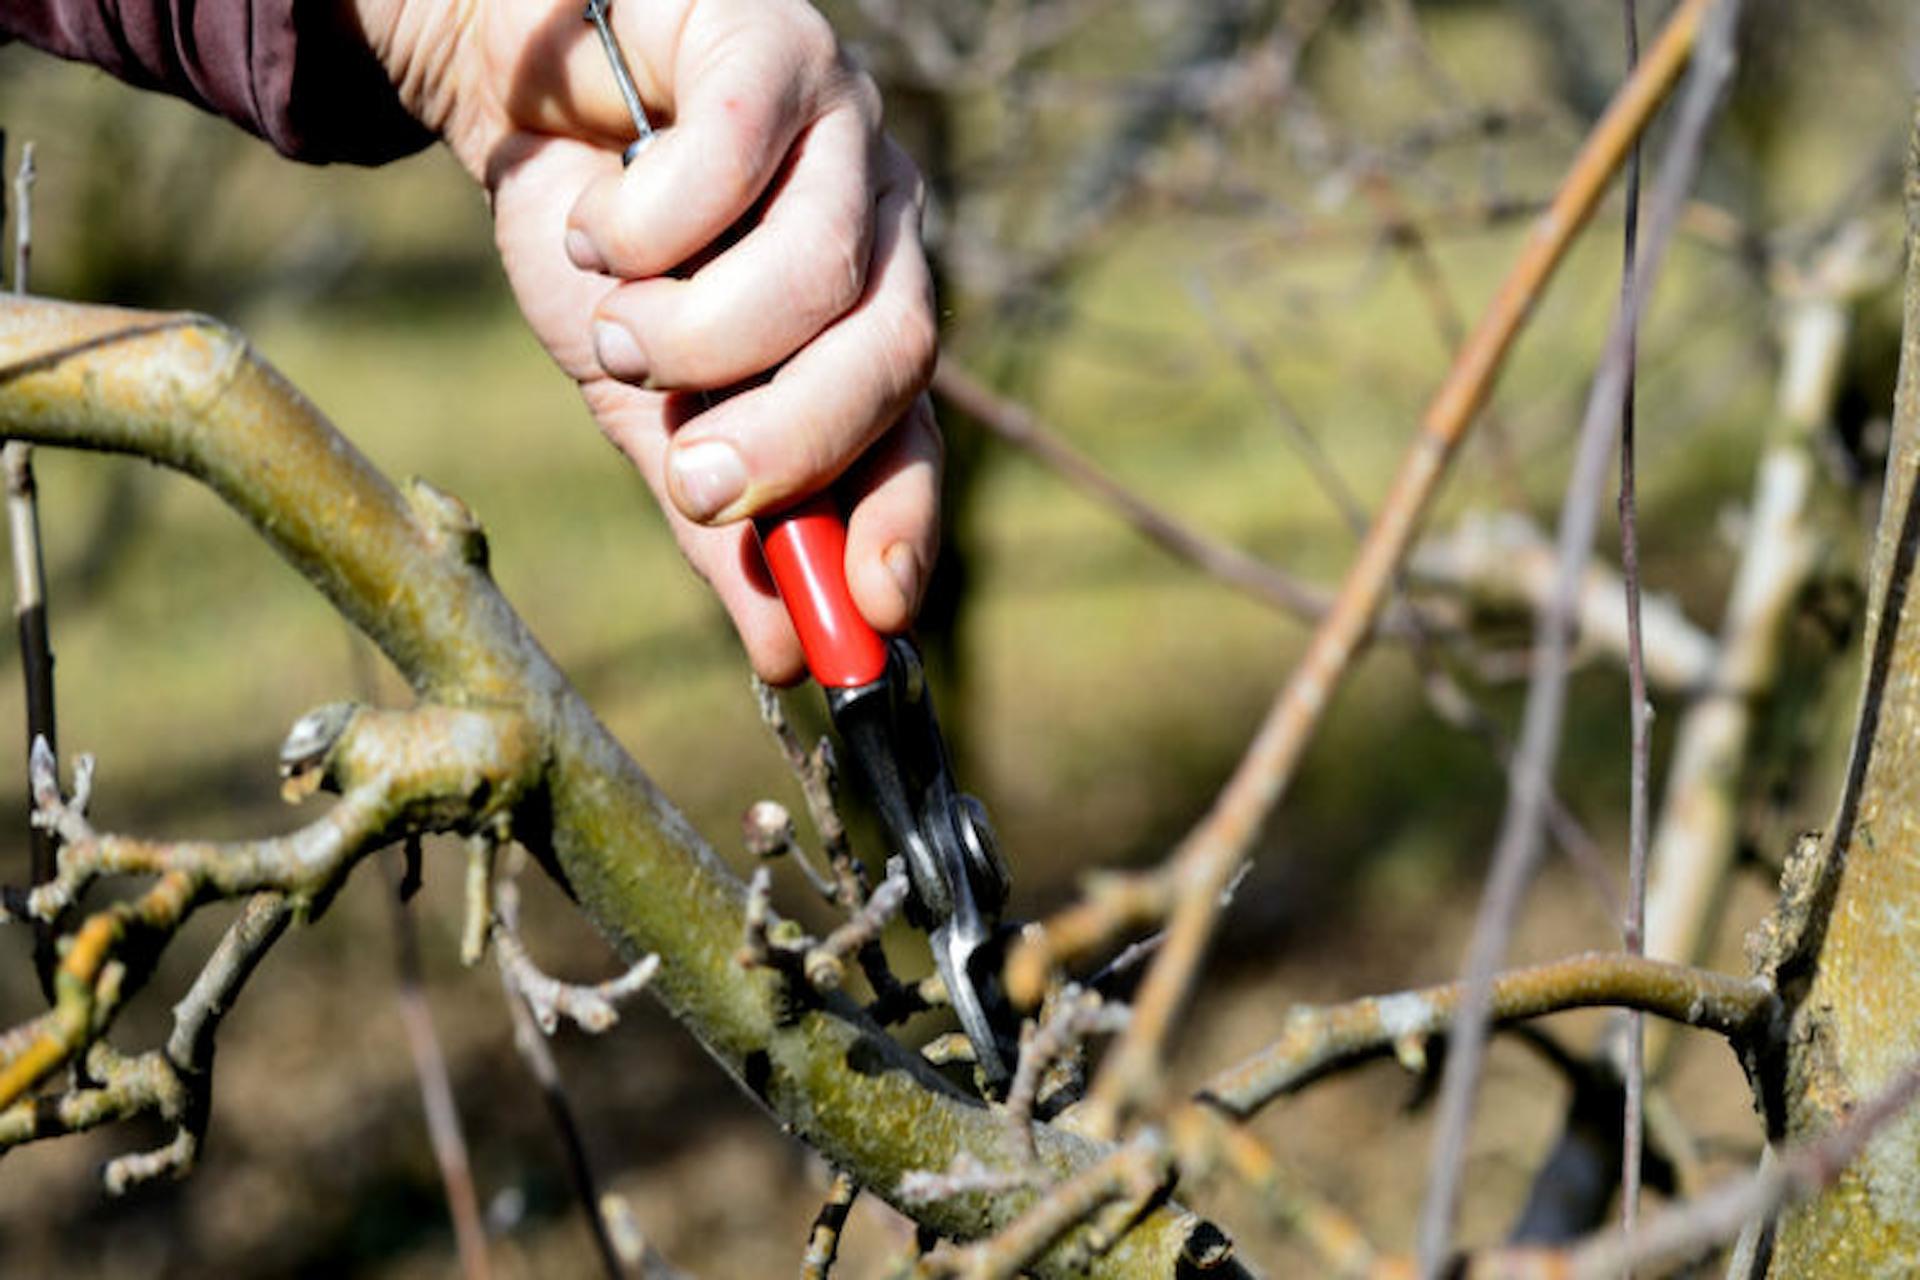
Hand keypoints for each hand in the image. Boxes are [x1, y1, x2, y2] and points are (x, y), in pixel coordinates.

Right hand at [352, 0, 940, 682]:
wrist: (517, 106)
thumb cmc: (603, 262)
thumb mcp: (649, 410)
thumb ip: (716, 519)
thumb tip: (783, 655)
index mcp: (863, 329)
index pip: (916, 436)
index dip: (904, 521)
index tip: (873, 609)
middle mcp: (882, 236)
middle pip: (893, 355)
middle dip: (791, 438)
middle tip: (694, 473)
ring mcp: (845, 136)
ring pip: (820, 269)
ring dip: (692, 328)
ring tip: (617, 322)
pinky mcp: (778, 47)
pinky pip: (736, 161)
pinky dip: (642, 222)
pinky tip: (601, 225)